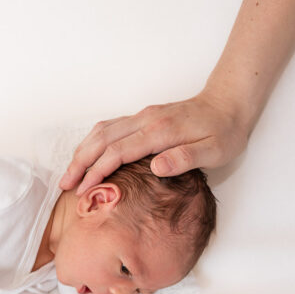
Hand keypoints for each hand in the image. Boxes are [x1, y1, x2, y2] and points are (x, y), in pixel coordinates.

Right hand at [60, 89, 249, 194]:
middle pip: (101, 140)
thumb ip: (185, 158)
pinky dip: (92, 142)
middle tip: (65, 185)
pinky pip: (108, 127)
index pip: (118, 152)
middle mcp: (145, 120)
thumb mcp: (214, 150)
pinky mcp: (141, 117)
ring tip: (69, 174)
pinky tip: (86, 155)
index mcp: (160, 131)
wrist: (229, 103)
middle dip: (80, 163)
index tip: (84, 190)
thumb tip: (156, 167)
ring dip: (82, 152)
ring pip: (101, 132)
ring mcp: (141, 116)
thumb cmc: (224, 131)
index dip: (97, 172)